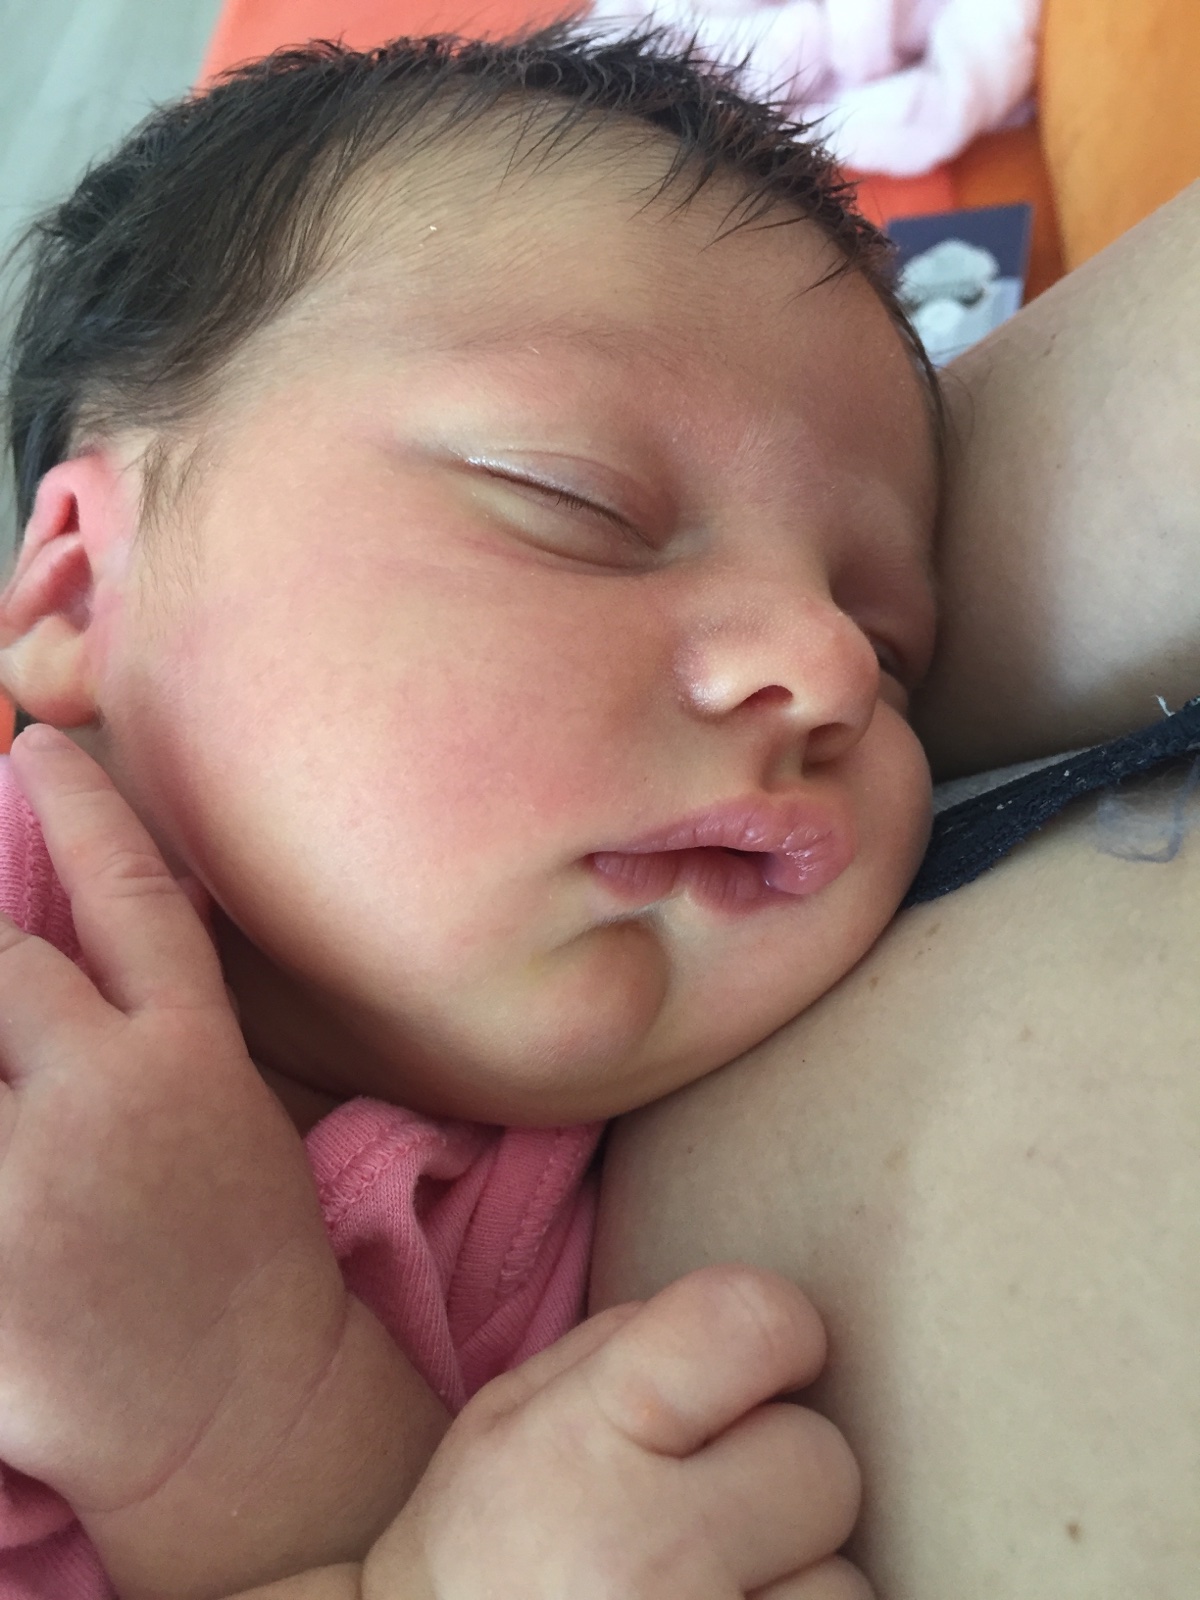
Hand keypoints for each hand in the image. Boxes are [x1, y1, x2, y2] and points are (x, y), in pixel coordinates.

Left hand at [0, 726, 445, 1596]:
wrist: (241, 1415)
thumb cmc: (241, 1257)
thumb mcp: (231, 1116)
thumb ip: (155, 1029)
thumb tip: (75, 950)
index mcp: (191, 1061)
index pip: (136, 896)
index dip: (86, 809)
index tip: (37, 747)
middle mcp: (111, 1103)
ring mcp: (35, 1188)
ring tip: (17, 1090)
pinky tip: (4, 1163)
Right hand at [367, 1264, 871, 1598]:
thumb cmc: (482, 1554)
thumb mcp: (505, 1418)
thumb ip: (626, 1346)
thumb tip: (752, 1323)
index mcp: (577, 1446)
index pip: (749, 1324)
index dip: (783, 1329)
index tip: (771, 1360)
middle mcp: (640, 1559)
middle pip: (823, 1463)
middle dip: (778, 1480)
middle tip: (709, 1516)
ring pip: (845, 1586)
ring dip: (795, 1587)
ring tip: (707, 1594)